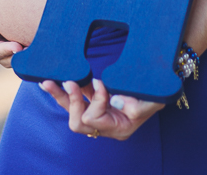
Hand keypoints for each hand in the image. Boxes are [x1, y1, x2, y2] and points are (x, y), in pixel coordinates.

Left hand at [40, 78, 163, 139]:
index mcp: (118, 128)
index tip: (102, 83)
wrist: (159, 83)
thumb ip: (135, 105)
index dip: (95, 101)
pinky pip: (77, 97)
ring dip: (60, 95)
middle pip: (77, 122)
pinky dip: (67, 89)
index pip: (94, 119)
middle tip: (68, 81)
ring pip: (72, 110)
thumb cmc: (157, 92)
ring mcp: (99, 113)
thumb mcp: (152, 101)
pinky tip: (55, 79)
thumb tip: (112, 99)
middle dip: (71, 101)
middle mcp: (106, 124)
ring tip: (47, 82)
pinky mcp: (96, 99)